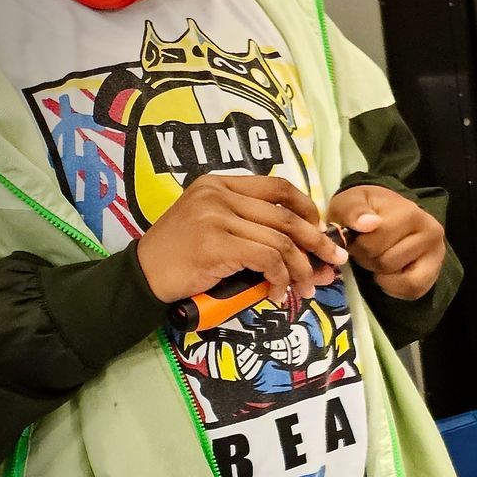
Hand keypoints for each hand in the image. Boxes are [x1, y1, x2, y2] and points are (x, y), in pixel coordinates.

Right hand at [136, 173, 344, 304]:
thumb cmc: (181, 255)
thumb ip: (255, 229)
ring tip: (304, 289)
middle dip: (317, 242)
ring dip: (300, 270)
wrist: (142, 275)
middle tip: (334, 262)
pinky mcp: (216, 243)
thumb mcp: (216, 227)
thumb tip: (313, 249)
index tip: (320, 230)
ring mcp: (216, 216)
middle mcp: (218, 193)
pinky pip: (267, 260)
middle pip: (286, 216)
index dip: (307, 208)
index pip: (278, 187)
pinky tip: (275, 294)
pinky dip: (279, 280)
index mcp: (219, 182)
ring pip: (281, 242)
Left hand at [328, 184, 446, 299]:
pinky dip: (394, 287)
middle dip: (368, 259)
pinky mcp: (436, 271)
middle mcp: (430, 230)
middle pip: (384, 262)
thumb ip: (352, 210)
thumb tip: (367, 224)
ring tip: (380, 255)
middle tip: (368, 246)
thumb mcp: (350, 202)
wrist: (388, 213)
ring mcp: (437, 252)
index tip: (356, 235)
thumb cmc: (367, 210)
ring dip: (379, 272)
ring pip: (396, 278)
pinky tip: (389, 273)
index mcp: (409, 212)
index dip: (356, 245)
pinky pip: (412, 289)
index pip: (372, 243)